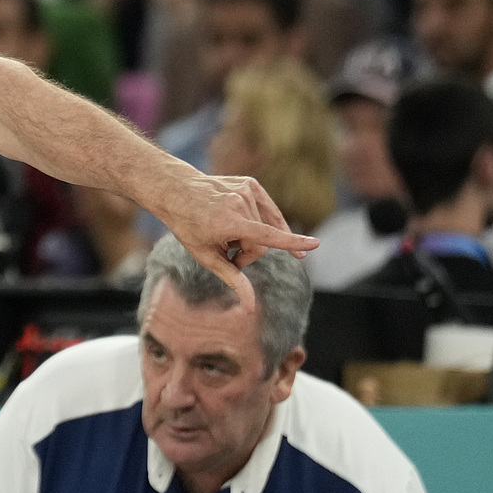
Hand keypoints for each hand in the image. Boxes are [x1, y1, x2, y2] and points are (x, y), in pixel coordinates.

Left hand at [155, 171, 318, 306]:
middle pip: (261, 243)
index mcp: (227, 222)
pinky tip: (240, 220)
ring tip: (226, 230)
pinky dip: (258, 220)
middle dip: (247, 253)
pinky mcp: (250, 184)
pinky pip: (267, 211)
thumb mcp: (205, 256)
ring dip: (248, 235)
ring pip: (264, 227)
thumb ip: (233, 279)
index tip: (315, 244)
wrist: (176, 190)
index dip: (292, 243)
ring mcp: (246, 190)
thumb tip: (251, 309)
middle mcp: (239, 203)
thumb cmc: (188, 226)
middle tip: (226, 251)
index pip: (266, 236)